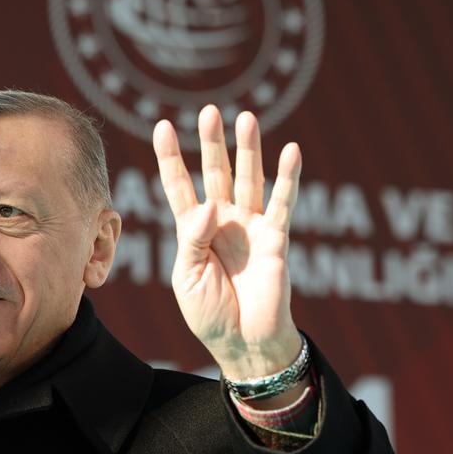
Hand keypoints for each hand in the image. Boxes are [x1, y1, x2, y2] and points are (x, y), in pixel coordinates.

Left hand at [152, 105, 302, 380]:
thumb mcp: (186, 277)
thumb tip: (210, 205)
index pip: (178, 185)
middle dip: (212, 143)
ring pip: (248, 180)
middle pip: (215, 174)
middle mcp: (222, 221)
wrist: (243, 343)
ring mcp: (250, 228)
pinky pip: (283, 204)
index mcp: (193, 230)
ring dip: (248, 150)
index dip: (170, 157)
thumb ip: (192, 239)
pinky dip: (288, 178)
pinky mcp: (276, 239)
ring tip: (246, 118)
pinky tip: (291, 151)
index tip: (162, 126)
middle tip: (209, 110)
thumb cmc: (210, 313)